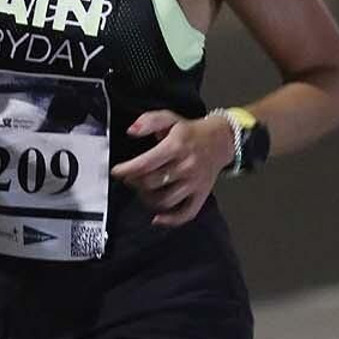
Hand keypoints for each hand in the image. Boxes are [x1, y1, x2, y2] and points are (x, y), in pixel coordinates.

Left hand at [110, 110, 236, 226]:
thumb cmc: (191, 131)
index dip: (126, 170)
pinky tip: (157, 218)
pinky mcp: (201, 194)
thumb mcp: (170, 118)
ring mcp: (194, 183)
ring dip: (147, 199)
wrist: (221, 140)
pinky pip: (186, 213)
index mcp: (176, 146)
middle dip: (134, 182)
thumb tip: (131, 130)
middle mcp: (186, 166)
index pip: (145, 164)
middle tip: (129, 178)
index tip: (116, 171)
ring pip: (165, 200)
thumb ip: (149, 121)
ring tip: (141, 191)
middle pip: (151, 183)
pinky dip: (171, 220)